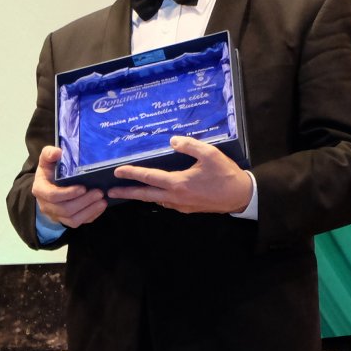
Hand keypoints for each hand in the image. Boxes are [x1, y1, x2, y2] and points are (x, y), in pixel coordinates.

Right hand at [32, 146, 108, 229]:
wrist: (47, 186)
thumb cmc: (49, 171)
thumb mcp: (46, 160)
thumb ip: (49, 154)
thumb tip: (57, 152)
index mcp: (40, 190)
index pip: (53, 196)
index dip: (68, 193)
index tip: (83, 187)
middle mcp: (46, 206)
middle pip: (65, 209)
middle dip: (84, 202)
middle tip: (99, 192)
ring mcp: (56, 215)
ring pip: (72, 220)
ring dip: (89, 211)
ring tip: (102, 200)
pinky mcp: (65, 220)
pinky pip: (79, 223)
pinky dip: (91, 216)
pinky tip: (100, 207)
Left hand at [107, 135, 254, 213]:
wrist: (240, 196)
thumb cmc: (225, 174)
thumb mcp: (209, 154)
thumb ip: (189, 146)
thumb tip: (172, 141)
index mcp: (178, 183)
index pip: (149, 177)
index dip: (132, 173)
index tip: (117, 172)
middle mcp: (175, 197)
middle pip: (145, 195)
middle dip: (127, 193)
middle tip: (110, 192)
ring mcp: (180, 205)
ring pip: (156, 200)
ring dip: (142, 195)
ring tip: (130, 190)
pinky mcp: (187, 209)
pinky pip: (167, 202)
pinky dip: (156, 197)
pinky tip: (155, 192)